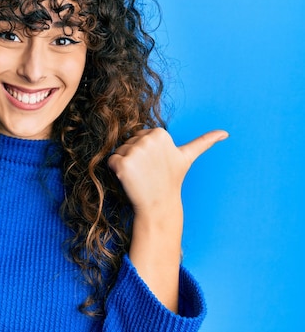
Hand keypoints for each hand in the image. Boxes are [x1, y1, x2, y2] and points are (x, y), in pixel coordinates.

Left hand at [107, 128, 227, 217]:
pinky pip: (110, 161)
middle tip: (148, 172)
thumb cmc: (171, 179)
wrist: (159, 204)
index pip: (139, 136)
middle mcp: (147, 139)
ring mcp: (134, 151)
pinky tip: (129, 179)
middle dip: (135, 157)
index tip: (156, 163)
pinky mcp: (122, 163)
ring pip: (119, 151)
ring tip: (140, 176)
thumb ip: (204, 142)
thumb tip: (226, 133)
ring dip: (125, 164)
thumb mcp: (187, 157)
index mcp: (160, 133)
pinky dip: (115, 170)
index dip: (145, 151)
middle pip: (128, 142)